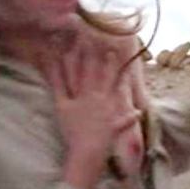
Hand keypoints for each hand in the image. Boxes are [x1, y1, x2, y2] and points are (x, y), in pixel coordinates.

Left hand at [40, 41, 138, 188]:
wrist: (88, 153)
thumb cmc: (104, 143)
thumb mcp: (119, 128)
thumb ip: (128, 118)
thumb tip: (138, 112)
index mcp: (106, 100)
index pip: (110, 77)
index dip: (112, 63)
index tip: (114, 49)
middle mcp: (93, 96)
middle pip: (93, 70)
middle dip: (93, 52)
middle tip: (91, 35)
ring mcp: (77, 99)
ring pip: (76, 74)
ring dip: (74, 57)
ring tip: (71, 41)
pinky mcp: (63, 106)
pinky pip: (58, 86)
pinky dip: (54, 73)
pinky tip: (51, 60)